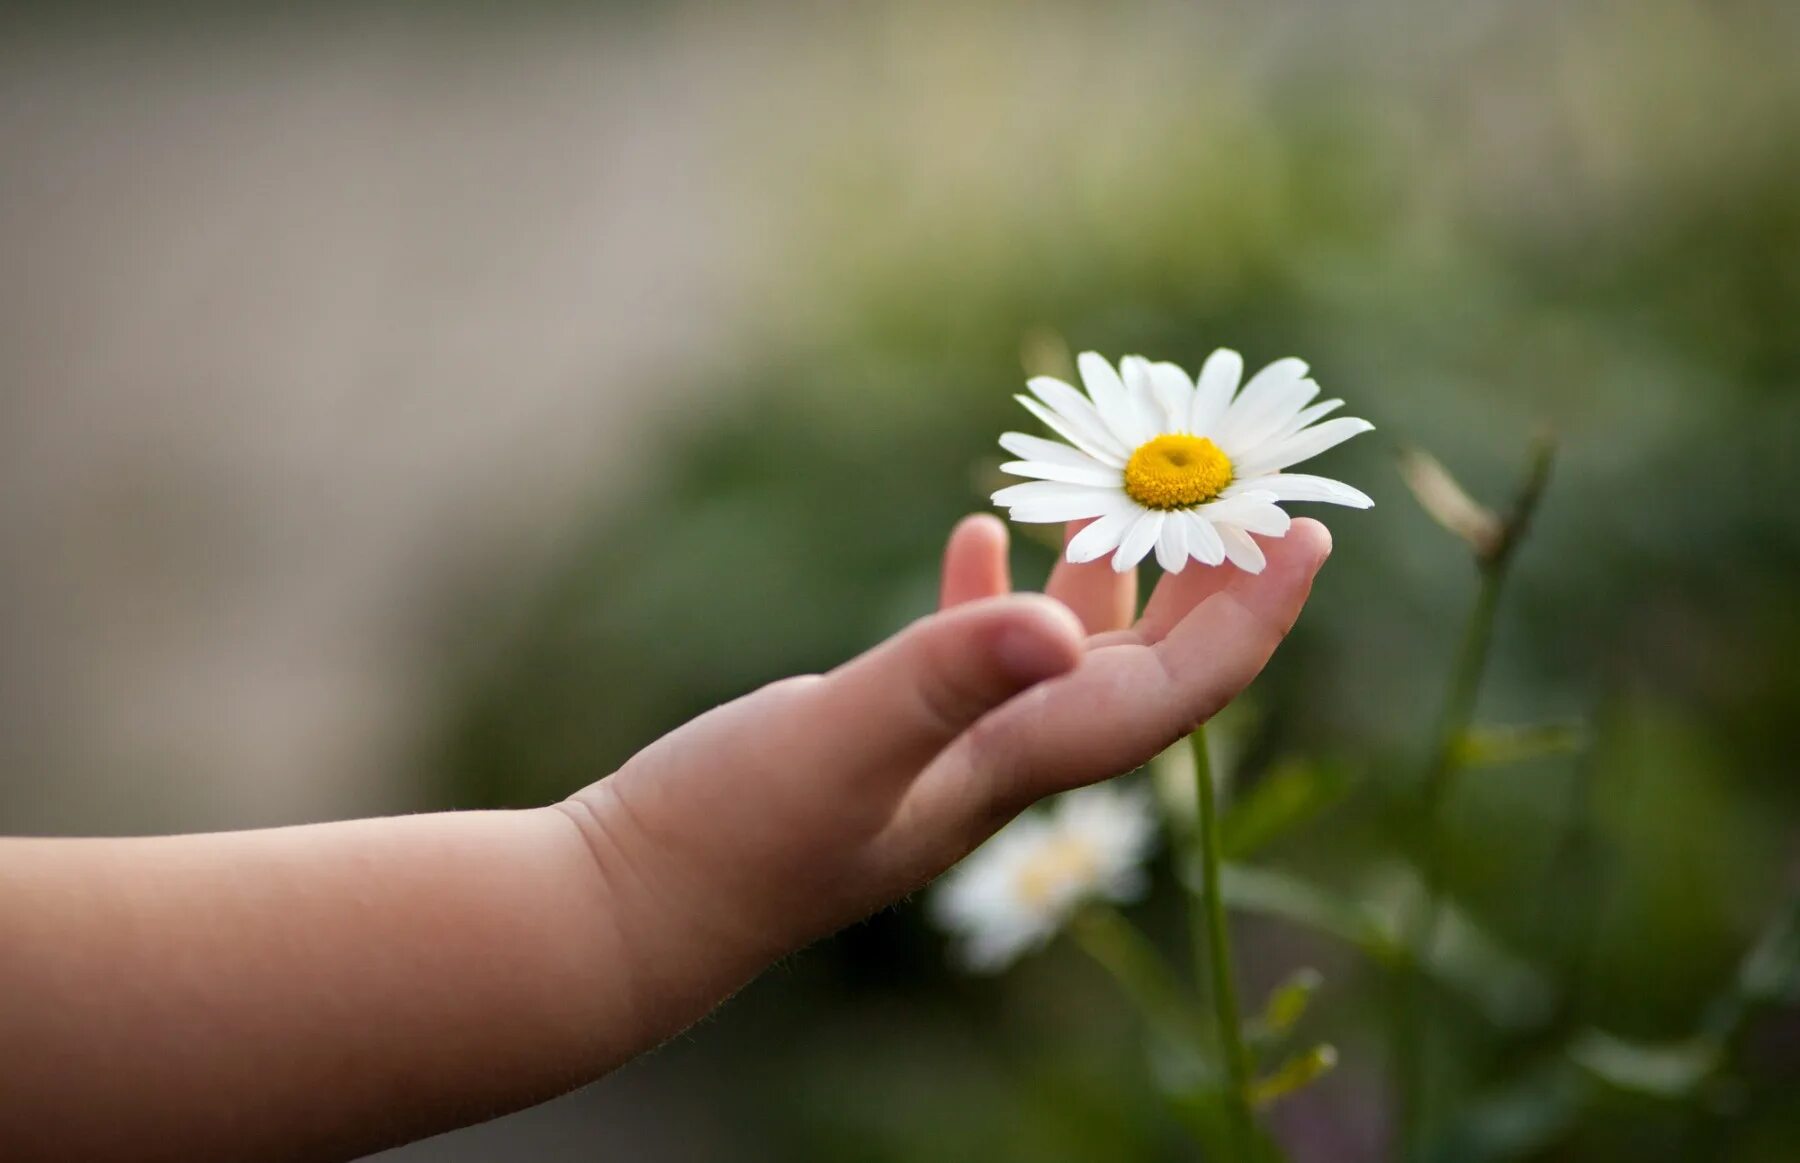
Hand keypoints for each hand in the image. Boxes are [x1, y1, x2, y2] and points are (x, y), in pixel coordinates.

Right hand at [559, 515, 1330, 1050]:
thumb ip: (940, 680)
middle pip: (1138, 668)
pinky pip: (964, 652)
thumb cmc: (728, 838)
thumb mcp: (835, 747)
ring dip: (1103, 575)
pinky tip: (977, 531)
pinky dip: (987, 592)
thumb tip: (1061, 625)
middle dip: (1202, 586)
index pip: (1169, 692)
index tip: (1303, 534)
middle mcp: (996, 760)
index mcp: (1012, 763)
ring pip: (1057, 655)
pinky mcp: (878, 734)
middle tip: (1239, 494)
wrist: (632, 904)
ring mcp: (939, 748)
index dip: (1249, 617)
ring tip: (1123, 492)